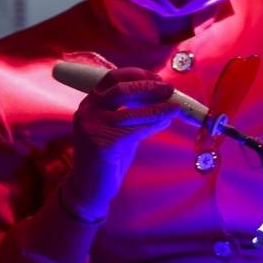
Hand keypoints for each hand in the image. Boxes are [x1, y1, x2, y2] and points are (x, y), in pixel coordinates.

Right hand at [59, 67, 179, 220]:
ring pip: (129, 111)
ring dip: (156, 107)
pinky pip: (134, 130)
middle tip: (169, 89)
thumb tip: (163, 99)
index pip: (112, 78)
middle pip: (120, 89)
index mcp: (90, 103)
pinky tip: (166, 122)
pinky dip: (153, 124)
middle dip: (148, 86)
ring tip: (174, 107)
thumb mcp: (117, 128)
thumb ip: (133, 112)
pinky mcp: (101, 145)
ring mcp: (91, 128)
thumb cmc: (107, 158)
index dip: (137, 75)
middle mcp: (87, 112)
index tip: (157, 78)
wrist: (89, 188)